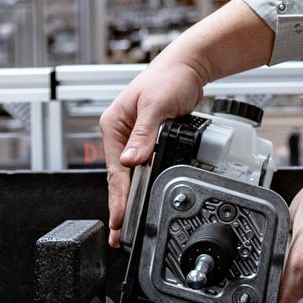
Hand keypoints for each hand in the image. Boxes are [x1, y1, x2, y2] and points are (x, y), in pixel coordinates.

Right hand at [100, 59, 205, 247]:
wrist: (188, 68)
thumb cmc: (169, 78)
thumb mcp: (157, 106)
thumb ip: (144, 134)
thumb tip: (132, 160)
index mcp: (114, 126)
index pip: (115, 170)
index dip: (119, 198)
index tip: (119, 219)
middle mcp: (120, 134)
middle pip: (119, 178)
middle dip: (121, 205)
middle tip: (119, 234)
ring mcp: (133, 140)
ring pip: (131, 176)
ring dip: (131, 198)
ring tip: (128, 225)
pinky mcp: (148, 142)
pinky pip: (144, 169)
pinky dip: (144, 185)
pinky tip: (144, 200)